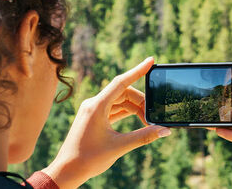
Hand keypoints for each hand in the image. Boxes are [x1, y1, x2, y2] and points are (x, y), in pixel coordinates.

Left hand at [42, 57, 170, 187]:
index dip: (138, 70)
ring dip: (134, 109)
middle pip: (123, 93)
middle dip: (141, 101)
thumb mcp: (119, 146)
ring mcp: (92, 111)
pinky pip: (113, 109)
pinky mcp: (93, 118)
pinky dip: (126, 113)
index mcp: (97, 106)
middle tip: (155, 115)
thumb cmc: (89, 159)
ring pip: (119, 102)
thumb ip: (144, 136)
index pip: (121, 82)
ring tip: (148, 121)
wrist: (67, 170)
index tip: (151, 61)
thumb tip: (164, 131)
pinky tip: (138, 120)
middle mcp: (94, 104)